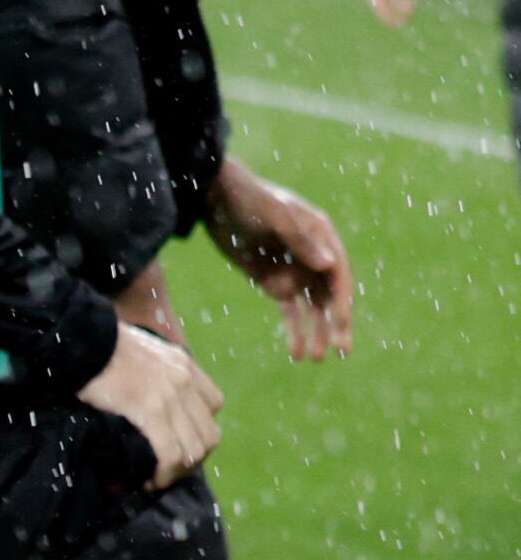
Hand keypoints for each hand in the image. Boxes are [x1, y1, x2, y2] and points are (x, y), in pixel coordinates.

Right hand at [77, 322, 219, 485]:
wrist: (85, 341)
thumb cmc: (102, 348)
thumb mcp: (142, 353)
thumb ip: (154, 372)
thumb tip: (144, 395)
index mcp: (184, 365)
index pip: (214, 405)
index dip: (199, 430)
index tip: (176, 443)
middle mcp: (185, 380)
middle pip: (208, 434)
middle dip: (192, 461)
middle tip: (168, 472)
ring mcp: (171, 396)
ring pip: (194, 449)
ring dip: (179, 473)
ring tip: (158, 481)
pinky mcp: (150, 410)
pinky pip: (170, 452)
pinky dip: (165, 474)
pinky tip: (150, 481)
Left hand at [205, 159, 352, 362]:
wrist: (217, 200)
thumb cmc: (250, 202)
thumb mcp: (275, 218)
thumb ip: (301, 241)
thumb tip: (331, 265)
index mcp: (323, 237)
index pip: (339, 275)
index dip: (342, 301)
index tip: (342, 325)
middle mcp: (314, 256)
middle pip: (330, 296)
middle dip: (335, 324)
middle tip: (340, 352)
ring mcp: (295, 270)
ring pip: (311, 308)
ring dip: (315, 333)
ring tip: (315, 359)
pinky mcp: (273, 282)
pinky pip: (289, 311)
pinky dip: (293, 331)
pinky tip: (295, 354)